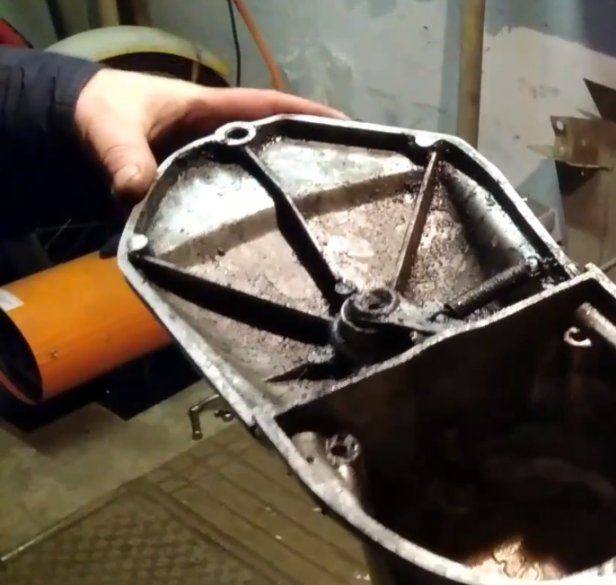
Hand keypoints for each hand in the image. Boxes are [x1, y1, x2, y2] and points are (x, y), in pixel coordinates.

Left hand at [73, 68, 342, 200]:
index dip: (309, 116)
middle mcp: (215, 138)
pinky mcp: (191, 191)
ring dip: (283, 195)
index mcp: (208, 109)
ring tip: (325, 222)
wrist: (62, 127)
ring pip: (254, 179)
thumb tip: (136, 190)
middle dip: (310, 160)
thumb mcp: (110, 126)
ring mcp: (205, 166)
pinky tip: (269, 245)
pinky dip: (246, 220)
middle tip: (351, 184)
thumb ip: (123, 156)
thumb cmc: (95, 111)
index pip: (268, 107)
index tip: (352, 129)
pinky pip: (226, 203)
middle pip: (273, 148)